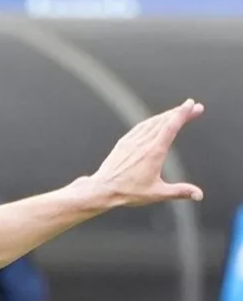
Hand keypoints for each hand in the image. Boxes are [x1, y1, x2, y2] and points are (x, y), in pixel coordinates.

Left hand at [88, 99, 204, 207]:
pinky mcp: (123, 143)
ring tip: (178, 111)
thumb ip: (179, 191)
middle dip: (180, 111)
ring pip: (151, 122)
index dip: (182, 114)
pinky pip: (139, 127)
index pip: (171, 127)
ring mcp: (132, 141)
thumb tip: (198, 195)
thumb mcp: (157, 193)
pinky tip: (155, 120)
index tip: (192, 105)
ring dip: (166, 114)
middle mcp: (143, 143)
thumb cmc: (127, 192)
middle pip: (164, 121)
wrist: (102, 189)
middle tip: (193, 106)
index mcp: (153, 152)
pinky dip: (151, 121)